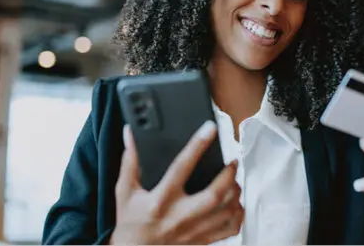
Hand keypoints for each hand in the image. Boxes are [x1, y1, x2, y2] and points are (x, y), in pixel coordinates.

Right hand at [110, 121, 242, 244]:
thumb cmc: (130, 222)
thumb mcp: (125, 191)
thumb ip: (130, 162)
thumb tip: (130, 134)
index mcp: (160, 200)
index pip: (181, 167)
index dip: (197, 145)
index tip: (209, 128)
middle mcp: (179, 216)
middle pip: (214, 194)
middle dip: (228, 174)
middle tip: (232, 161)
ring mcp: (193, 231)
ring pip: (226, 211)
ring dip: (235, 192)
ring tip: (234, 179)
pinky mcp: (202, 241)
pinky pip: (229, 229)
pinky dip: (238, 215)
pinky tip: (235, 203)